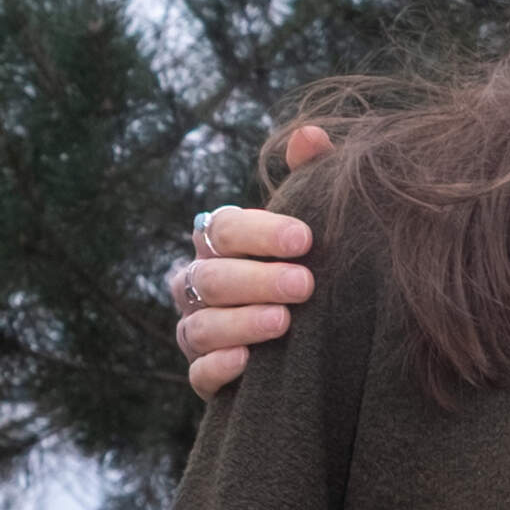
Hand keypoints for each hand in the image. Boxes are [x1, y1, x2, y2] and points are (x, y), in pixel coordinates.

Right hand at [170, 126, 333, 397]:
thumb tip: (310, 134)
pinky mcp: (204, 376)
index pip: (223, 227)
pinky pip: (197, 374)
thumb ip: (309, 178)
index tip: (306, 239)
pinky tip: (248, 363)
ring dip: (239, 323)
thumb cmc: (304, 265)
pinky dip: (217, 367)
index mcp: (220, 242)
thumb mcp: (310, 225)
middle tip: (305, 285)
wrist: (313, 339)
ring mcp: (196, 331)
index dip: (260, 232)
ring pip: (198, 326)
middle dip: (256, 279)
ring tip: (284, 323)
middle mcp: (198, 284)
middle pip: (210, 277)